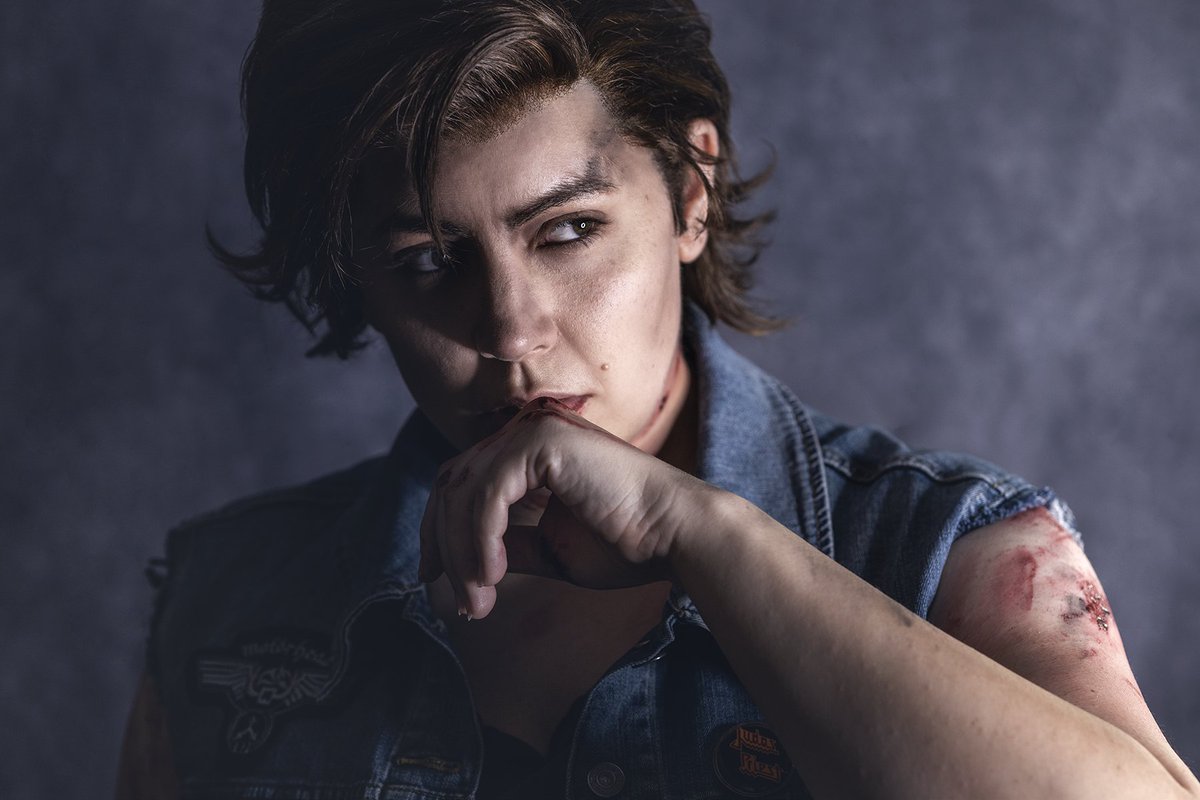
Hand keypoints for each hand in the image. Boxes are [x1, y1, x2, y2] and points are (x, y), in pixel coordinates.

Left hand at [417, 397, 701, 618]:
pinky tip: (493, 574)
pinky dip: (481, 539)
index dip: (439, 531)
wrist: (677, 535)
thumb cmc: (627, 545)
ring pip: (463, 492)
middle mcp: (527, 430)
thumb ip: (509, 546)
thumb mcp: (550, 549)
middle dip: (442, 546)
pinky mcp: (542, 441)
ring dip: (462, 553)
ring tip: (478, 600)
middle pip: (452, 484)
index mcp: (531, 450)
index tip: (434, 580)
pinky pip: (487, 494)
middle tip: (455, 600)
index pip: (462, 482)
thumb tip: (464, 565)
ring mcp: (533, 429)